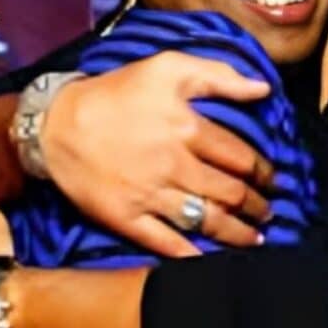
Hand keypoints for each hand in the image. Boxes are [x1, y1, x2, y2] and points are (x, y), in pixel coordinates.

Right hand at [41, 52, 274, 257]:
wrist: (54, 124)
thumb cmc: (115, 92)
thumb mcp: (166, 66)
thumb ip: (219, 75)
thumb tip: (264, 89)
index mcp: (188, 128)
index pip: (241, 157)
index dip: (264, 171)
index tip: (273, 179)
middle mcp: (174, 165)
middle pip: (230, 193)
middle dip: (257, 207)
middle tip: (269, 212)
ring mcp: (150, 195)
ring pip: (207, 221)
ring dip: (238, 234)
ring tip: (255, 239)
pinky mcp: (127, 219)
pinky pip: (167, 243)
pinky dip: (194, 255)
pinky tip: (213, 261)